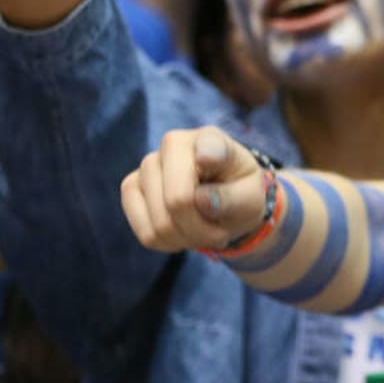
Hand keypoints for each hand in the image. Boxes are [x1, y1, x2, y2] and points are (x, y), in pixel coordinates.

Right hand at [121, 127, 268, 251]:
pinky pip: (146, 234)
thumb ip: (233, 198)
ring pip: (160, 224)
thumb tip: (200, 200)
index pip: (208, 148)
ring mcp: (147, 166)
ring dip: (187, 239)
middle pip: (177, 201)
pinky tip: (182, 232)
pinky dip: (169, 243)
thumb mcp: (251, 199)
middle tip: (221, 234)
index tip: (208, 160)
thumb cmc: (240, 195)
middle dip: (202, 230)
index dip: (208, 157)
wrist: (223, 202)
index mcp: (211, 139)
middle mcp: (173, 144)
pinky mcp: (131, 189)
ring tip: (203, 232)